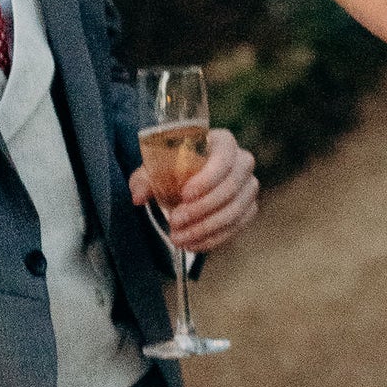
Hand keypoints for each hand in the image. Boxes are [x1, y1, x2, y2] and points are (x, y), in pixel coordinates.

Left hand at [132, 124, 259, 253]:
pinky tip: (192, 244)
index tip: (184, 195)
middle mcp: (242, 161)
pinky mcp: (249, 208)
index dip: (207, 178)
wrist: (187, 182)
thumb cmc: (173, 169)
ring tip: (179, 238)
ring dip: (205, 228)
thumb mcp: (156, 169)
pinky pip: (237, 227)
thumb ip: (145, 179)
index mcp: (222, 142)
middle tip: (175, 220)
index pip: (224, 157)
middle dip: (202, 208)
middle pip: (232, 186)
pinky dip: (214, 239)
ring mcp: (249, 186)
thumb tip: (138, 196)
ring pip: (236, 210)